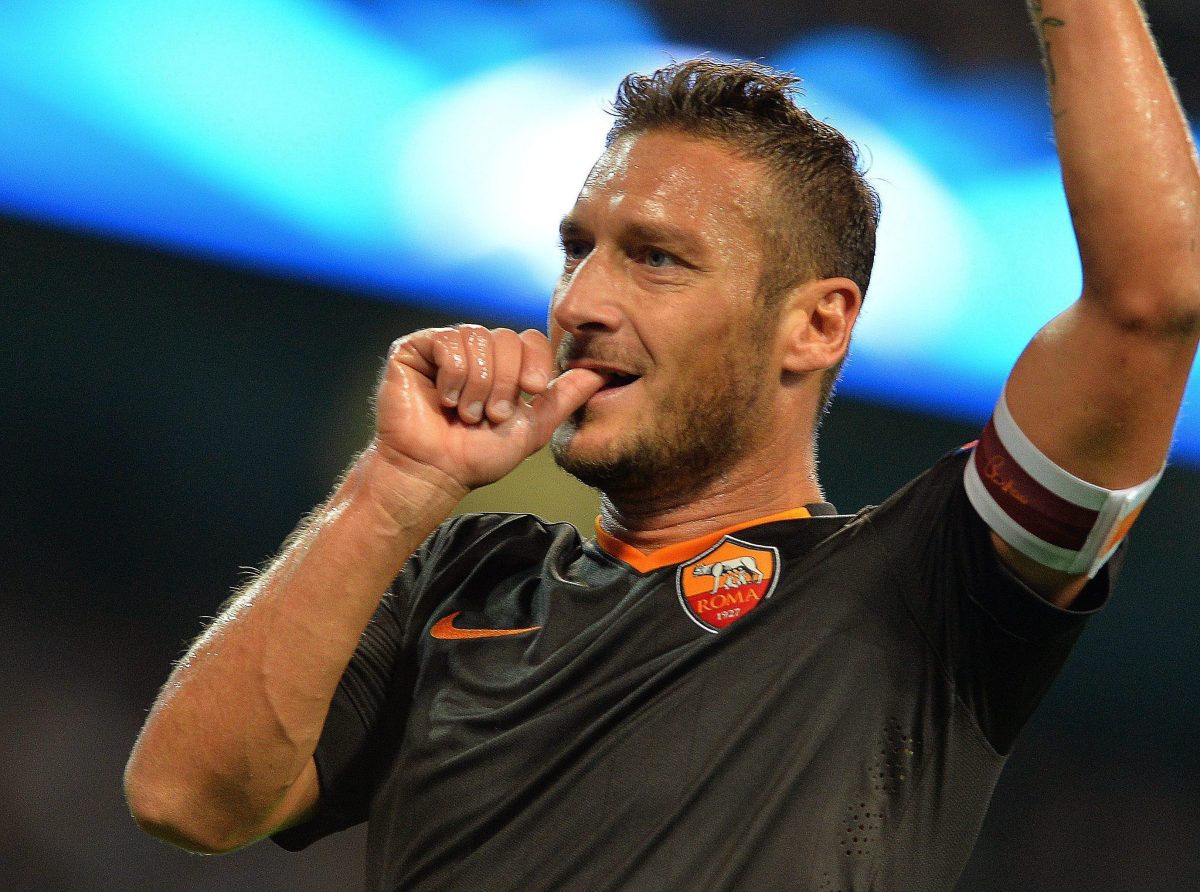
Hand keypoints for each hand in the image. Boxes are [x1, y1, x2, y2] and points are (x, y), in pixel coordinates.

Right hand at [373, 325, 604, 492]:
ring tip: (466, 413)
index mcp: (503, 365)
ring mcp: (445, 347)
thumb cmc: (477, 456)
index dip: (535, 362)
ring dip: (478, 385)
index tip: (532, 391)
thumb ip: (564, 398)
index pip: (530, 339)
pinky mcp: (415, 349)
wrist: (435, 471)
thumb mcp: (532, 428)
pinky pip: (447, 341)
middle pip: (507, 337)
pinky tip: (445, 400)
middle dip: (505, 382)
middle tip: (491, 415)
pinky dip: (453, 375)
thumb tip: (601, 373)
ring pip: (478, 338)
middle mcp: (475, 351)